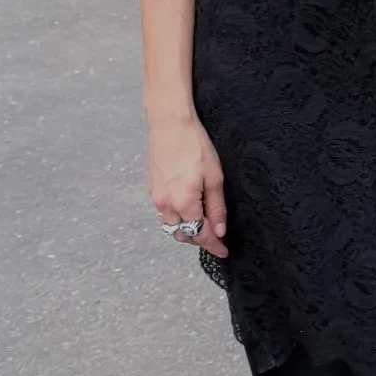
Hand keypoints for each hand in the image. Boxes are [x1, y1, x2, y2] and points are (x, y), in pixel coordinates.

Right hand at [148, 109, 227, 257]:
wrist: (170, 124)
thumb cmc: (194, 145)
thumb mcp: (215, 177)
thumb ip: (216, 207)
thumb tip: (219, 230)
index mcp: (184, 203)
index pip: (200, 235)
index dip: (214, 246)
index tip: (223, 252)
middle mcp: (166, 205)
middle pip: (183, 235)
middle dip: (200, 239)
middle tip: (216, 237)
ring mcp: (156, 198)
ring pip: (171, 226)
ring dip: (186, 230)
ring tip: (203, 223)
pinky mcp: (151, 189)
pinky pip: (164, 214)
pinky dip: (176, 218)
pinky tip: (188, 209)